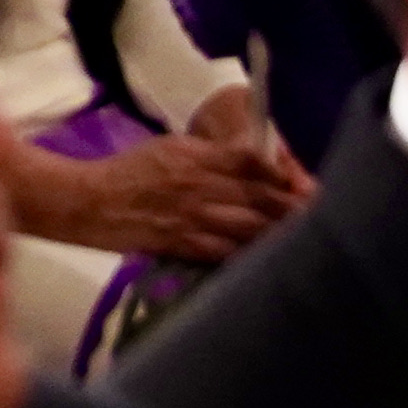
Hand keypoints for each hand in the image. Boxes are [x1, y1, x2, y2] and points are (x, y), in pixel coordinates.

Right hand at [7, 89, 308, 262]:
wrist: (87, 203)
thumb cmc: (129, 171)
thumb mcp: (169, 149)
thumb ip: (210, 154)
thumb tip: (255, 161)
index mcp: (194, 156)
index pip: (250, 161)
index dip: (282, 172)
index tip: (304, 181)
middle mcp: (198, 185)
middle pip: (259, 196)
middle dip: (293, 206)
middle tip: (321, 213)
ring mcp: (192, 217)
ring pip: (249, 226)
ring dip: (280, 233)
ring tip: (306, 238)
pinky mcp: (183, 244)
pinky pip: (226, 251)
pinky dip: (251, 255)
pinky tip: (270, 259)